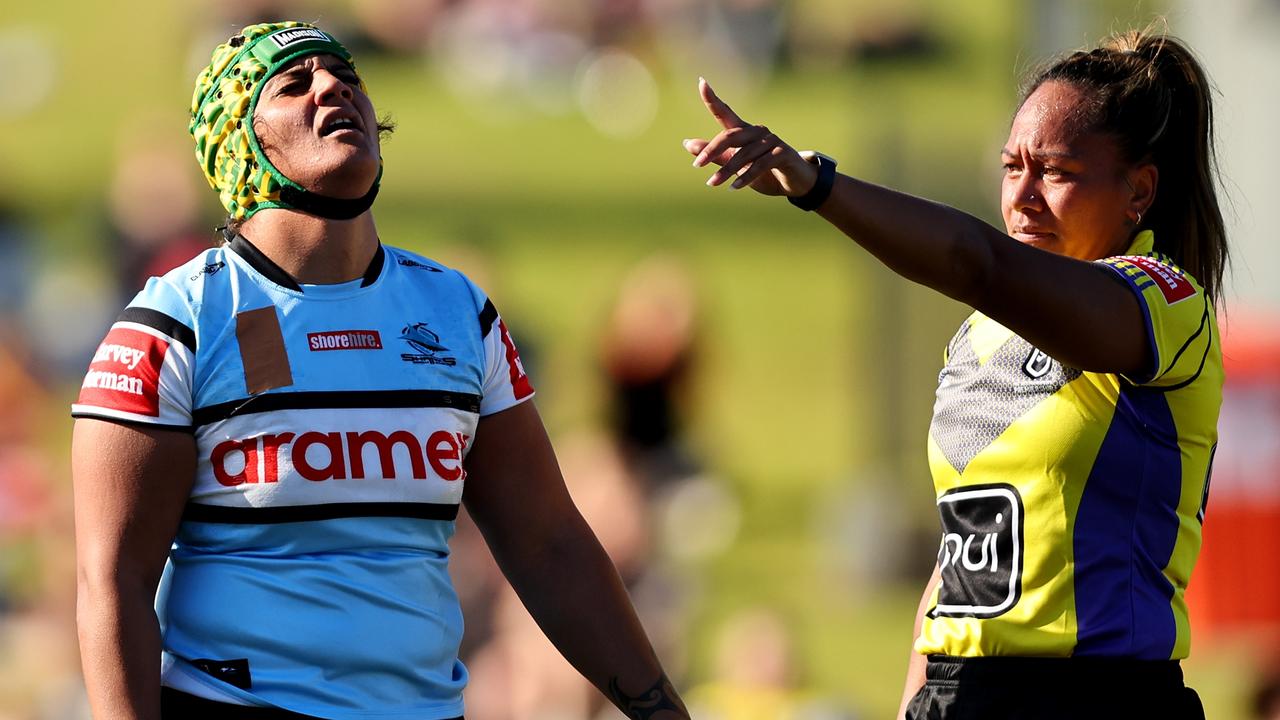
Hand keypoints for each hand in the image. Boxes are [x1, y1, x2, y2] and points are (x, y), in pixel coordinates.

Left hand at [683, 77, 817, 196]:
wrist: (793, 182)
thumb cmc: (763, 172)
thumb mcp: (735, 164)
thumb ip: (714, 154)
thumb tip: (687, 143)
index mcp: (743, 131)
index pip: (725, 112)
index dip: (712, 98)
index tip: (701, 82)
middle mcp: (757, 131)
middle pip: (730, 136)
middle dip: (712, 150)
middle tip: (697, 164)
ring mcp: (771, 140)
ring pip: (744, 154)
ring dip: (726, 170)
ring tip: (712, 183)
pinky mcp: (782, 153)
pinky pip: (761, 164)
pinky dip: (746, 176)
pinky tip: (734, 187)